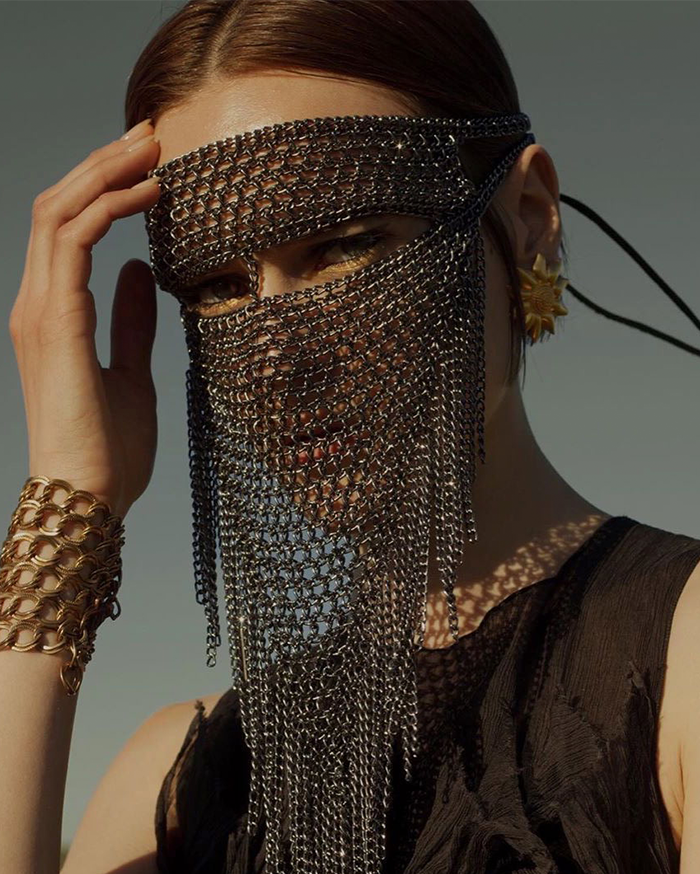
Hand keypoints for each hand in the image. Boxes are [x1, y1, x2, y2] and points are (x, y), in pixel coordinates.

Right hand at [9, 119, 162, 518]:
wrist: (91, 497)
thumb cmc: (109, 448)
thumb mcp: (132, 371)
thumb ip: (131, 321)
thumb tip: (141, 272)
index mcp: (55, 313)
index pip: (69, 227)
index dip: (103, 187)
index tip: (150, 164)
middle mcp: (38, 303)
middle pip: (60, 205)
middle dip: (104, 163)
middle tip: (150, 133)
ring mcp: (40, 311)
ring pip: (60, 211)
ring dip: (105, 172)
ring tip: (151, 147)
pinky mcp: (56, 323)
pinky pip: (74, 244)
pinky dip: (109, 209)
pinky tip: (149, 194)